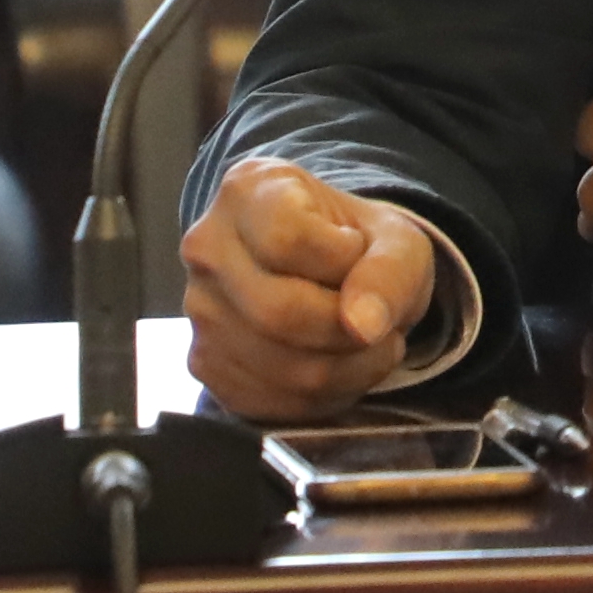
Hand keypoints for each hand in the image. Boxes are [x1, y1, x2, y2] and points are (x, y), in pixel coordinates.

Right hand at [180, 157, 437, 421]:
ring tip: (366, 340)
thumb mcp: (395, 237)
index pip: (287, 240)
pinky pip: (269, 402)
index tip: (358, 251)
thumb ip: (390, 269)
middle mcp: (206, 247)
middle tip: (381, 318)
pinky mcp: (205, 365)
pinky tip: (338, 363)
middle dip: (350, 327)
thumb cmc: (356, 242)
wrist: (326, 268)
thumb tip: (362, 325)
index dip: (342, 260)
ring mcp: (198, 311)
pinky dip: (323, 395)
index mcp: (248, 190)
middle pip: (279, 311)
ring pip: (280, 367)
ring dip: (347, 367)